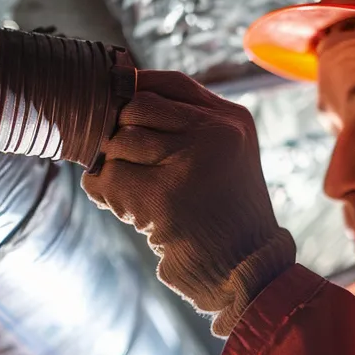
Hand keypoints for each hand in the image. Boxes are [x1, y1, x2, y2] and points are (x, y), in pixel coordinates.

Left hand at [83, 70, 295, 335]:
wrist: (246, 271)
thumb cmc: (225, 213)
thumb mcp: (225, 155)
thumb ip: (187, 123)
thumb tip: (121, 94)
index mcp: (232, 120)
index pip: (170, 83)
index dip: (136, 91)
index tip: (121, 111)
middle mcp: (215, 134)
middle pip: (137, 107)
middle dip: (120, 134)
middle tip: (127, 163)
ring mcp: (191, 164)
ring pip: (118, 141)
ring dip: (113, 167)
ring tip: (134, 192)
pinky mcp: (164, 197)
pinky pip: (110, 179)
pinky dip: (108, 195)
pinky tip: (132, 211)